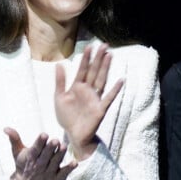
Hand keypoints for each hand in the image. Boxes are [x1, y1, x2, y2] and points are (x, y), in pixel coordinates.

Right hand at [4, 127, 76, 179]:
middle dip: (50, 148)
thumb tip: (6, 128)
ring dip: (60, 155)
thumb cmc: (22, 165)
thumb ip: (14, 139)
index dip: (39, 142)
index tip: (44, 134)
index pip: (35, 149)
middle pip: (45, 156)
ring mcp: (48, 174)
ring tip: (64, 146)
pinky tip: (74, 162)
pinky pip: (63, 174)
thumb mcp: (17, 152)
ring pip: (55, 164)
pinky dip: (69, 169)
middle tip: (55, 140)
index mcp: (30, 158)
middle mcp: (39, 166)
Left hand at [54, 43, 123, 159]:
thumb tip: (59, 64)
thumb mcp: (59, 97)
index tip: (89, 47)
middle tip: (104, 45)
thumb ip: (60, 81)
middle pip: (94, 71)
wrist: (73, 134)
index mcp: (77, 87)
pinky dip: (115, 90)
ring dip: (105, 68)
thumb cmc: (67, 117)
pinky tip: (121, 80)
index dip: (86, 59)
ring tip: (110, 56)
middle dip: (98, 58)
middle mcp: (88, 90)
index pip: (83, 69)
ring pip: (101, 80)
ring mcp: (95, 98)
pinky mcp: (100, 108)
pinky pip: (109, 98)